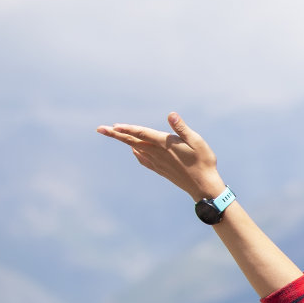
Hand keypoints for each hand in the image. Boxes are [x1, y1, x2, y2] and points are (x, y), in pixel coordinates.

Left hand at [96, 113, 224, 201]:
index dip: (127, 129)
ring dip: (124, 141)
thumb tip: (170, 115)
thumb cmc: (204, 162)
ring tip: (114, 134)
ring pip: (136, 149)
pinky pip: (143, 160)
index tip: (113, 126)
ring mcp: (157, 163)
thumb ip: (181, 128)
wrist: (204, 187)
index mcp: (165, 144)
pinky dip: (136, 153)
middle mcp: (157, 153)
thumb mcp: (197, 142)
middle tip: (100, 129)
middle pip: (133, 141)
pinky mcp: (160, 169)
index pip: (142, 134)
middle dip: (116, 134)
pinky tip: (134, 151)